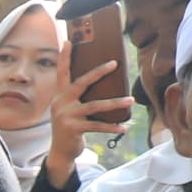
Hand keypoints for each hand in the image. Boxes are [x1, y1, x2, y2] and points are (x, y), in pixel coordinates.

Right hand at [45, 57, 131, 181]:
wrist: (60, 151)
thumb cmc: (71, 126)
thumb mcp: (71, 109)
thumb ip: (81, 97)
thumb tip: (107, 86)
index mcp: (60, 95)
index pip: (62, 72)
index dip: (64, 57)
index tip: (68, 40)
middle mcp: (61, 103)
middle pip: (81, 83)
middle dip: (98, 72)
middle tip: (114, 63)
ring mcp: (66, 116)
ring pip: (95, 106)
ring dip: (115, 103)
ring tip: (131, 100)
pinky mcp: (73, 129)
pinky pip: (97, 126)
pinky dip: (112, 127)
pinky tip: (124, 127)